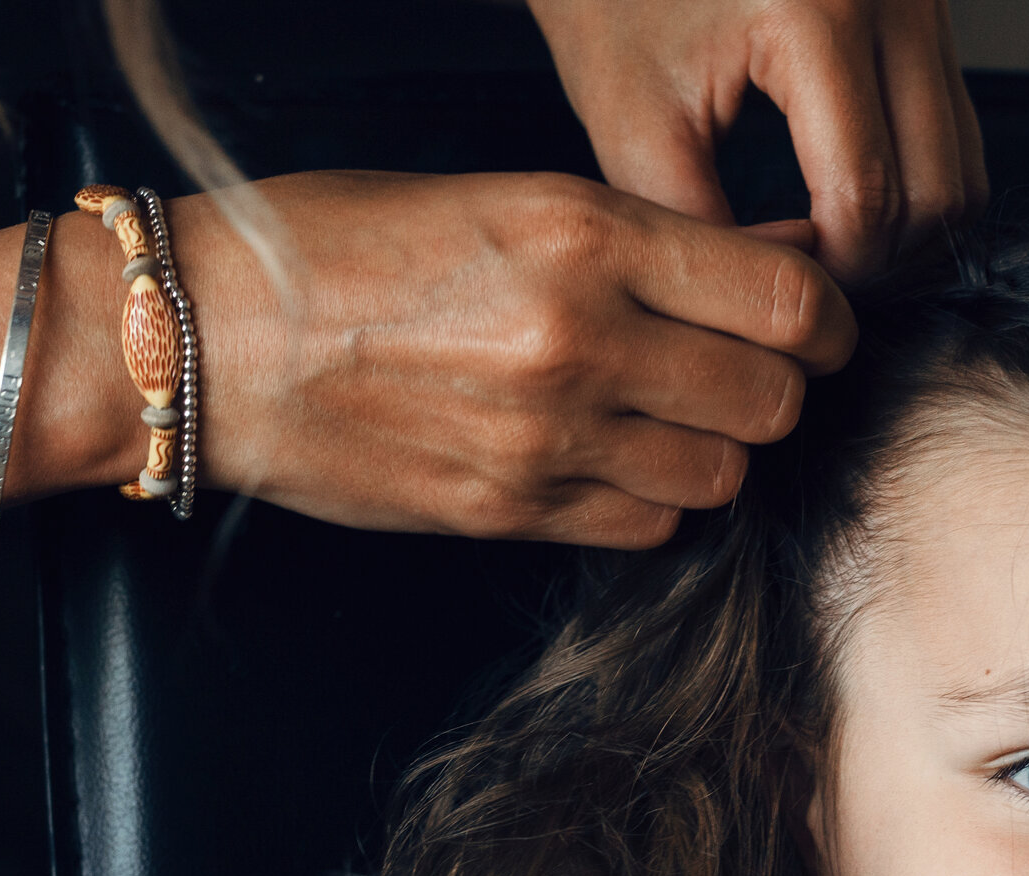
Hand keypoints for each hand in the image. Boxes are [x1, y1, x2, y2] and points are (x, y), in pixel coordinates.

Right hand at [172, 170, 854, 549]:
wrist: (206, 336)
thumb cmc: (339, 247)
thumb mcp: (502, 195)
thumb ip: (649, 237)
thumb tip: (777, 256)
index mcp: (582, 233)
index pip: (788, 301)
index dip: (822, 320)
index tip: (809, 323)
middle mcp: (578, 339)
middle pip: (772, 399)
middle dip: (772, 389)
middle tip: (734, 371)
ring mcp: (545, 438)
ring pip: (720, 477)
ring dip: (711, 452)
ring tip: (660, 417)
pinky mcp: (508, 510)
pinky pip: (645, 527)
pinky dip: (648, 501)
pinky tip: (605, 461)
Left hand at [527, 0, 985, 283]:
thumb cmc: (614, 1)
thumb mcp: (632, 121)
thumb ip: (699, 227)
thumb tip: (771, 306)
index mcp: (817, 10)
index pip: (868, 196)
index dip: (828, 274)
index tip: (771, 291)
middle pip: (941, 190)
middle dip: (877, 260)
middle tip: (802, 281)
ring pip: (964, 163)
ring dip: (905, 228)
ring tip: (823, 243)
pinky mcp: (929, 7)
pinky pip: (951, 126)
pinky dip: (913, 181)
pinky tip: (842, 198)